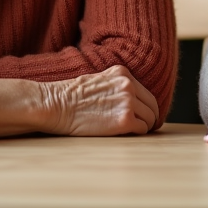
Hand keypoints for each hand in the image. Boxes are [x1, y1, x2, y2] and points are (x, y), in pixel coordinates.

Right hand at [39, 65, 158, 135]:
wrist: (55, 105)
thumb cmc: (70, 97)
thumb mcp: (98, 81)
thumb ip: (116, 87)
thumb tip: (131, 101)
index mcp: (122, 74)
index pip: (146, 93)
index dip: (145, 107)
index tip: (142, 117)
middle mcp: (128, 85)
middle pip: (152, 106)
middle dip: (148, 118)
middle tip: (141, 128)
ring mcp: (128, 102)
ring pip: (149, 118)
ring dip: (142, 127)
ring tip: (129, 132)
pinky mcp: (124, 120)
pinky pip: (142, 129)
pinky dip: (136, 134)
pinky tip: (123, 134)